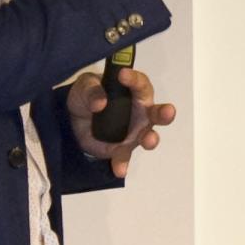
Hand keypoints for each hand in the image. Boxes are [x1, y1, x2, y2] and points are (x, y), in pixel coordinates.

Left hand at [66, 65, 176, 179]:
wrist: (75, 120)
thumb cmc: (88, 95)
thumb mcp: (85, 86)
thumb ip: (92, 90)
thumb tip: (99, 102)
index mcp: (133, 91)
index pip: (140, 84)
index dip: (134, 79)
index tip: (123, 75)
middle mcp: (140, 112)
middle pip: (157, 112)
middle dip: (164, 113)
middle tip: (168, 112)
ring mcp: (133, 132)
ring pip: (147, 136)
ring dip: (150, 138)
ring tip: (148, 140)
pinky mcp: (122, 148)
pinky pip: (124, 157)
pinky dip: (122, 163)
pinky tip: (119, 169)